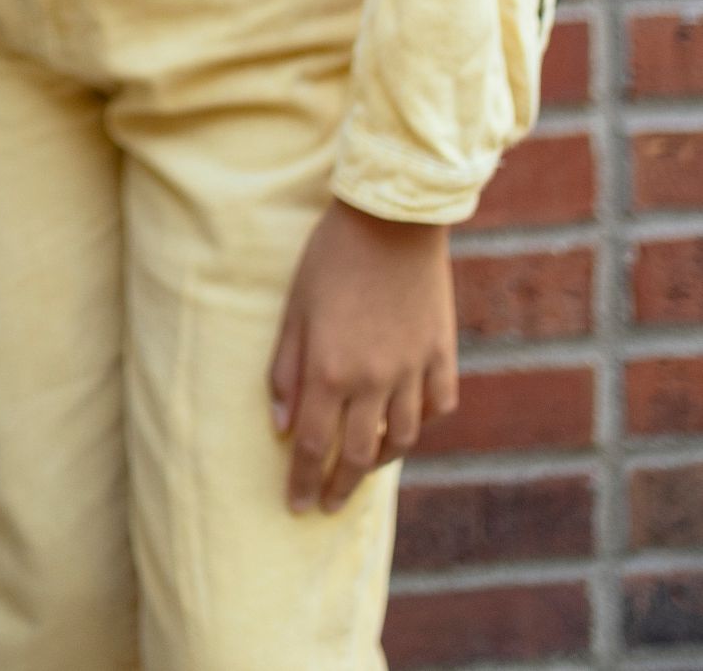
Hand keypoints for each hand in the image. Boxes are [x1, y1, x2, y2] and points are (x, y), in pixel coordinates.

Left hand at [269, 198, 457, 514]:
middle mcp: (374, 380)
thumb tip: (282, 426)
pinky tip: (406, 426)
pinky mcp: (442, 353)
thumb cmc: (331, 256)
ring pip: (401, 439)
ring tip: (363, 468)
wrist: (392, 218)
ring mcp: (413, 369)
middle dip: (339, 486)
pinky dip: (422, 423)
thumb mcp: (295, 307)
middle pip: (357, 454)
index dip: (303, 481)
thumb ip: (286, 369)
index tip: (296, 506)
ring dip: (379, 461)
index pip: (313, 446)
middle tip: (327, 505)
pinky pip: (437, 406)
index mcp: (330, 369)